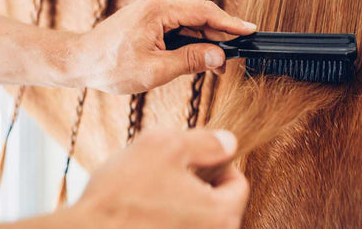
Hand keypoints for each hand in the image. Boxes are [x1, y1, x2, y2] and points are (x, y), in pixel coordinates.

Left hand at [67, 0, 255, 93]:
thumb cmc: (110, 65)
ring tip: (219, 65)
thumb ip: (190, 60)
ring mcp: (153, 12)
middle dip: (220, 36)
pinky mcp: (150, 21)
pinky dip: (191, 43)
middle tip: (235, 57)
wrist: (80, 61)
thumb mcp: (154, 69)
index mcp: (159, 10)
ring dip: (206, 42)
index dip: (230, 23)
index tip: (249, 31)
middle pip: (200, 17)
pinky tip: (200, 59)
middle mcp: (158, 5)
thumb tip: (219, 56)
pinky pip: (178, 29)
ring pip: (190, 24)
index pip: (205, 13)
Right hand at [70, 128, 248, 228]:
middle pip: (219, 204)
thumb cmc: (122, 193)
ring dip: (180, 204)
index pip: (238, 183)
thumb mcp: (165, 146)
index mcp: (221, 216)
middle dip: (197, 185)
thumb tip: (229, 142)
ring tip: (149, 195)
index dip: (218, 164)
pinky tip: (142, 214)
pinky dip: (166, 221)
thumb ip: (205, 141)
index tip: (191, 160)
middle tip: (166, 175)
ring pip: (197, 219)